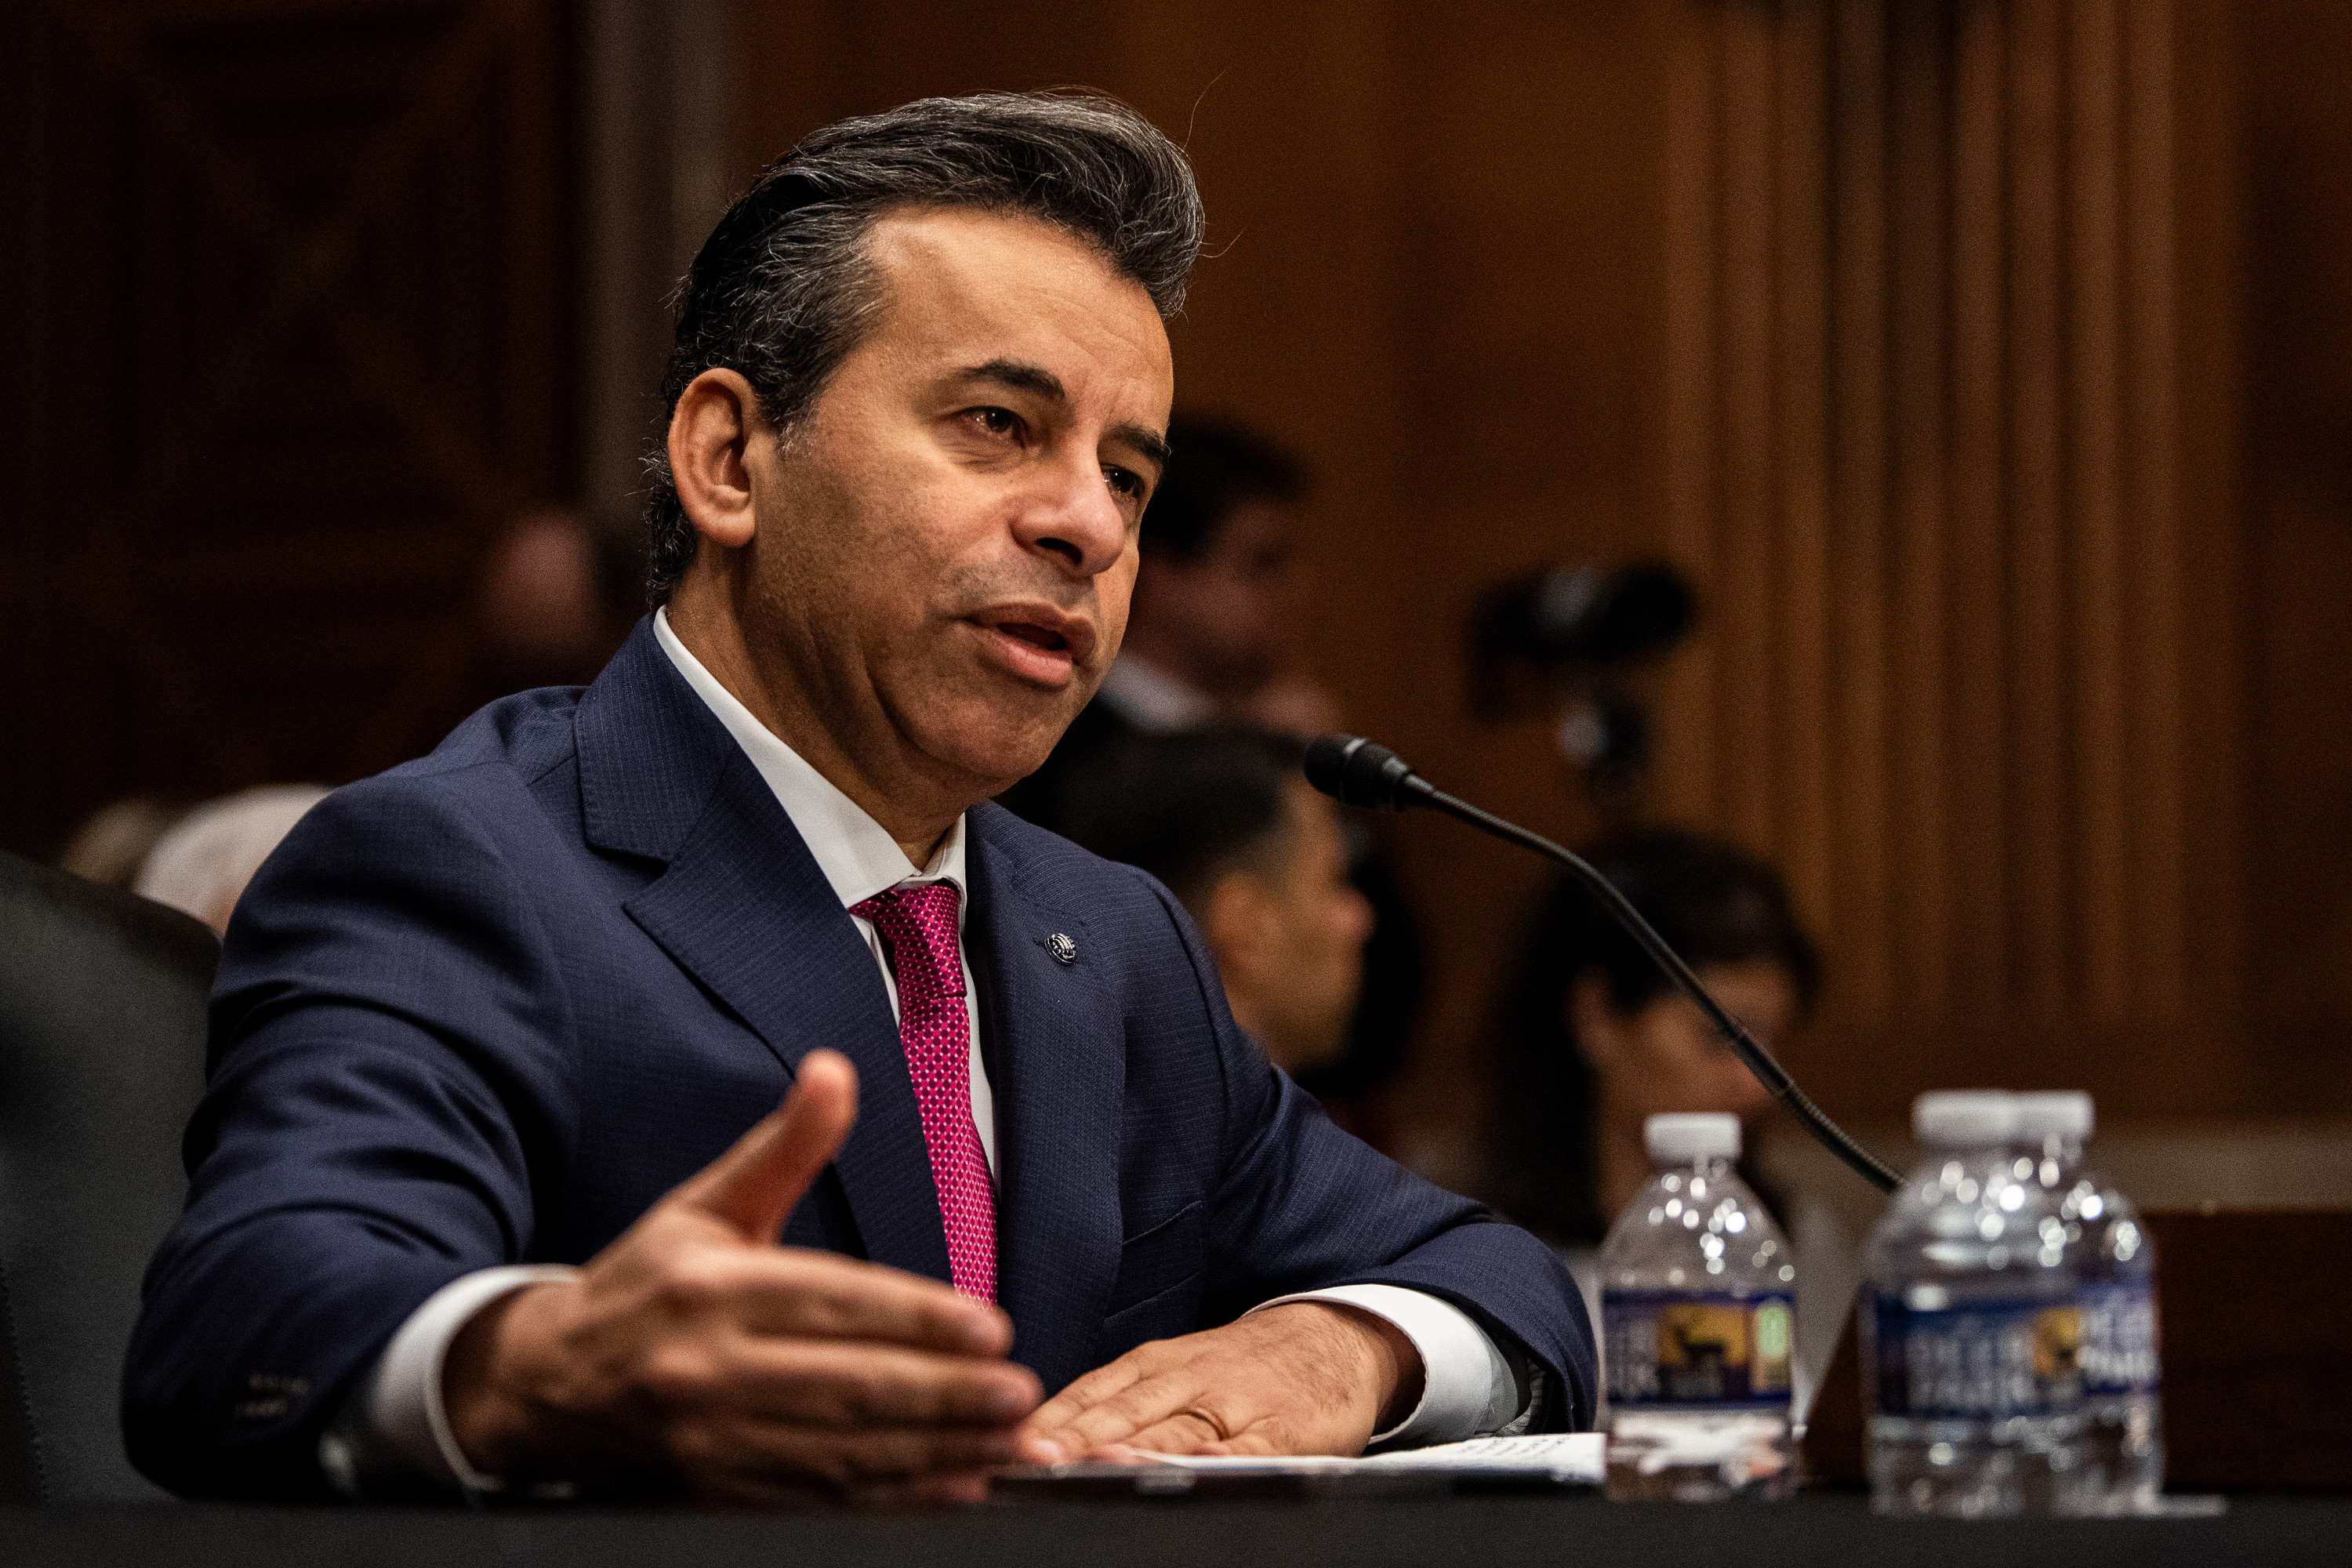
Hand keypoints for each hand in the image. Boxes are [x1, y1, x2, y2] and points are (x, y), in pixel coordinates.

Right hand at [441, 1050, 1040, 1502]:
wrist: (544, 1389)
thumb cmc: (644, 1289)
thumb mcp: (706, 1206)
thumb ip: (783, 1148)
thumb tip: (835, 1070)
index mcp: (711, 1287)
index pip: (832, 1301)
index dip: (916, 1318)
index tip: (989, 1327)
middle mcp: (708, 1368)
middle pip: (847, 1385)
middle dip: (944, 1394)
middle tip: (1018, 1391)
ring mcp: (710, 1443)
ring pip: (841, 1453)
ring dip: (934, 1451)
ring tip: (1006, 1437)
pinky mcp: (715, 1496)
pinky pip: (819, 1503)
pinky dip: (892, 1499)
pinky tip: (951, 1484)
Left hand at [1019, 1302, 1422, 1460]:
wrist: (1331, 1340)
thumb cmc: (1238, 1368)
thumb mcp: (1174, 1368)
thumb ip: (1117, 1401)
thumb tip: (1036, 1440)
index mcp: (1155, 1365)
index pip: (1092, 1393)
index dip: (1050, 1421)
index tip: (1008, 1443)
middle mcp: (1189, 1380)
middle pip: (1124, 1413)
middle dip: (1075, 1440)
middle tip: (1032, 1460)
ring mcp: (1237, 1406)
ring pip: (1177, 1430)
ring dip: (1134, 1449)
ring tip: (1095, 1467)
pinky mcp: (1283, 1431)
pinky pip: (1250, 1448)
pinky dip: (1222, 1458)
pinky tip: (1198, 1470)